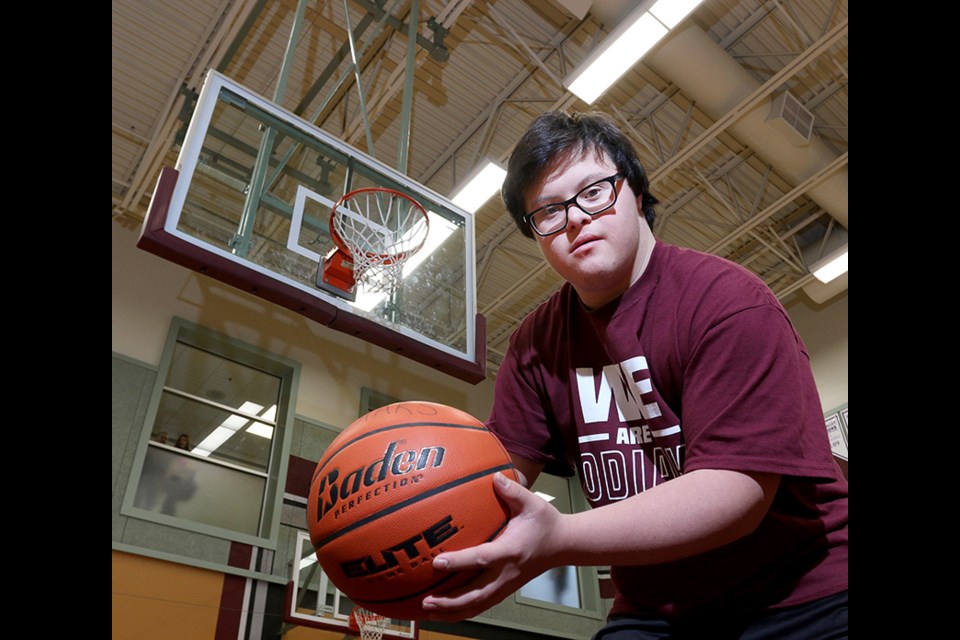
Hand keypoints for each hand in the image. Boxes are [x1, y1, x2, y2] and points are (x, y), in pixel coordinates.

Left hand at [421, 471, 561, 620]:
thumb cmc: (546, 522)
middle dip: (449, 601)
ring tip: (428, 612)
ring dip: (452, 611)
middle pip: (475, 594)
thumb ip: (513, 490)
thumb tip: (494, 476)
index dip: (459, 561)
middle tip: (425, 601)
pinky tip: (445, 613)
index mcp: (511, 550)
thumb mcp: (532, 503)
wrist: (563, 544)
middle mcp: (507, 573)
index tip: (437, 562)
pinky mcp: (505, 590)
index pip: (482, 558)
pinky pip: (482, 605)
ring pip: (477, 605)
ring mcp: (506, 585)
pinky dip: (462, 611)